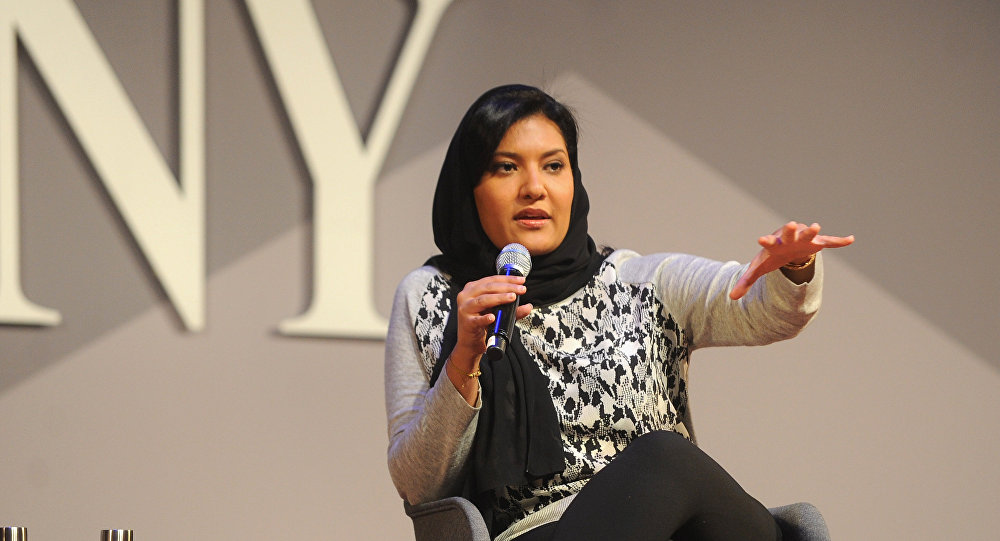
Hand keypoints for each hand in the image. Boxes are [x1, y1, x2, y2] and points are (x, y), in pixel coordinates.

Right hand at [452, 275, 532, 367]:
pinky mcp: (467, 323)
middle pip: (488, 287)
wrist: (470, 343)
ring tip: (512, 297)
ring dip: (499, 298)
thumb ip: (513, 309)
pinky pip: (476, 320)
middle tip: (520, 290)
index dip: (507, 279)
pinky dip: (485, 318)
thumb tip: (528, 306)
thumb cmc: (482, 325)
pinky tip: (492, 317)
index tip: (521, 281)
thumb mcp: (498, 313)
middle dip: (507, 287)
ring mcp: (465, 309)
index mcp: (473, 289)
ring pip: (483, 300)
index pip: (492, 280)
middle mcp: (466, 296)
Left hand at [729, 221, 853, 299]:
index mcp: (774, 244)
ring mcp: (804, 239)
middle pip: (788, 233)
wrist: (788, 248)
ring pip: (808, 233)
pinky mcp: (817, 242)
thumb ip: (746, 281)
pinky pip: (829, 241)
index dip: (765, 242)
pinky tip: (851, 239)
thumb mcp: (759, 268)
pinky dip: (839, 241)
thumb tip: (731, 298)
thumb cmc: (772, 256)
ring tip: (817, 227)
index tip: (760, 240)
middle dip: (790, 230)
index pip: (768, 242)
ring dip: (812, 231)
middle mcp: (788, 238)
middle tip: (791, 224)